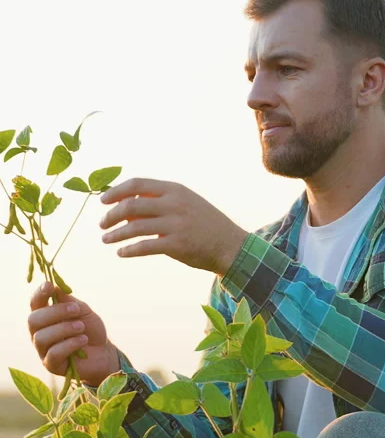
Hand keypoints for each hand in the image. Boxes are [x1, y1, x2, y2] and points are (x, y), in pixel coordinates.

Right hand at [28, 282, 120, 386]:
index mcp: (45, 316)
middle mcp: (38, 332)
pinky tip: (83, 340)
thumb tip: (57, 289)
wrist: (103, 353)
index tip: (49, 285)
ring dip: (64, 329)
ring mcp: (43, 350)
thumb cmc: (90, 330)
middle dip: (55, 312)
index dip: (39, 294)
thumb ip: (70, 302)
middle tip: (75, 310)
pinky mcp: (51, 365)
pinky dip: (70, 344)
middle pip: (34, 320)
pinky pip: (53, 353)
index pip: (35, 303)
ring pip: (42, 337)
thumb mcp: (83, 312)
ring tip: (81, 327)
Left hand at [99, 178, 248, 275]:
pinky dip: (129, 250)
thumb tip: (126, 209)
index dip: (116, 191)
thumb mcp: (185, 205)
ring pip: (134, 227)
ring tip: (106, 240)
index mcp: (174, 190)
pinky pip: (144, 246)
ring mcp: (175, 224)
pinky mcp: (176, 244)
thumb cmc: (205, 225)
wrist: (230, 246)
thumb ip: (158, 204)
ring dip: (116, 234)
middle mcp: (174, 204)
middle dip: (111, 215)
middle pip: (131, 205)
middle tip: (102, 224)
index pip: (137, 184)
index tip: (102, 200)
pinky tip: (121, 253)